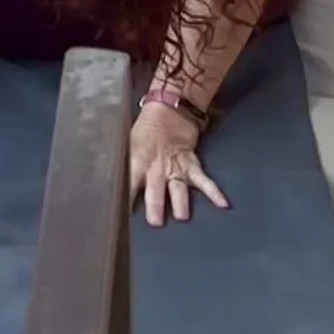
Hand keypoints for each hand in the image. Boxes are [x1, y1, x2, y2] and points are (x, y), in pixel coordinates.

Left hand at [129, 101, 224, 225]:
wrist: (168, 111)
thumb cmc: (144, 130)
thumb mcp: (128, 144)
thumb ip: (125, 164)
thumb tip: (111, 180)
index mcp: (137, 162)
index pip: (129, 183)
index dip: (126, 199)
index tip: (124, 216)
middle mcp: (156, 168)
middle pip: (155, 189)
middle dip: (156, 206)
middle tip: (156, 222)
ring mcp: (176, 167)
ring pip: (178, 189)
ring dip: (180, 203)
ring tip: (182, 217)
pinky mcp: (192, 165)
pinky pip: (204, 181)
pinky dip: (214, 192)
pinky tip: (223, 204)